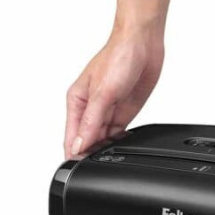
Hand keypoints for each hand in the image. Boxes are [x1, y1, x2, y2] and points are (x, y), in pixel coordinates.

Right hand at [64, 26, 164, 157]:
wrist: (142, 45)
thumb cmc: (118, 57)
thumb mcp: (102, 92)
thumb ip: (90, 121)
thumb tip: (80, 144)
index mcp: (76, 101)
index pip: (71, 136)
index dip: (75, 154)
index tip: (80, 169)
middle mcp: (89, 108)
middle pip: (87, 141)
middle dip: (91, 154)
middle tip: (99, 165)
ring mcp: (107, 112)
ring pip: (102, 140)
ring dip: (105, 149)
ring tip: (111, 157)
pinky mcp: (122, 113)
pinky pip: (117, 135)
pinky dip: (119, 143)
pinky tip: (122, 147)